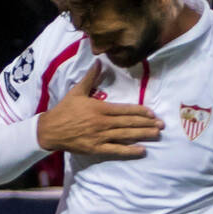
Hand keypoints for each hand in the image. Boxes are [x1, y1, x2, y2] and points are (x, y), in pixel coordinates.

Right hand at [36, 62, 162, 156]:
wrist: (51, 130)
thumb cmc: (64, 110)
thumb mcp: (77, 91)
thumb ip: (91, 77)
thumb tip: (99, 62)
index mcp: (100, 108)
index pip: (125, 110)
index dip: (140, 111)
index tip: (152, 113)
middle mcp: (102, 122)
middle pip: (129, 123)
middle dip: (147, 123)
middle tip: (161, 125)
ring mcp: (100, 136)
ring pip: (126, 135)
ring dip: (142, 135)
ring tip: (156, 134)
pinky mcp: (96, 148)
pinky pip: (116, 150)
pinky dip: (129, 151)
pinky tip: (142, 150)